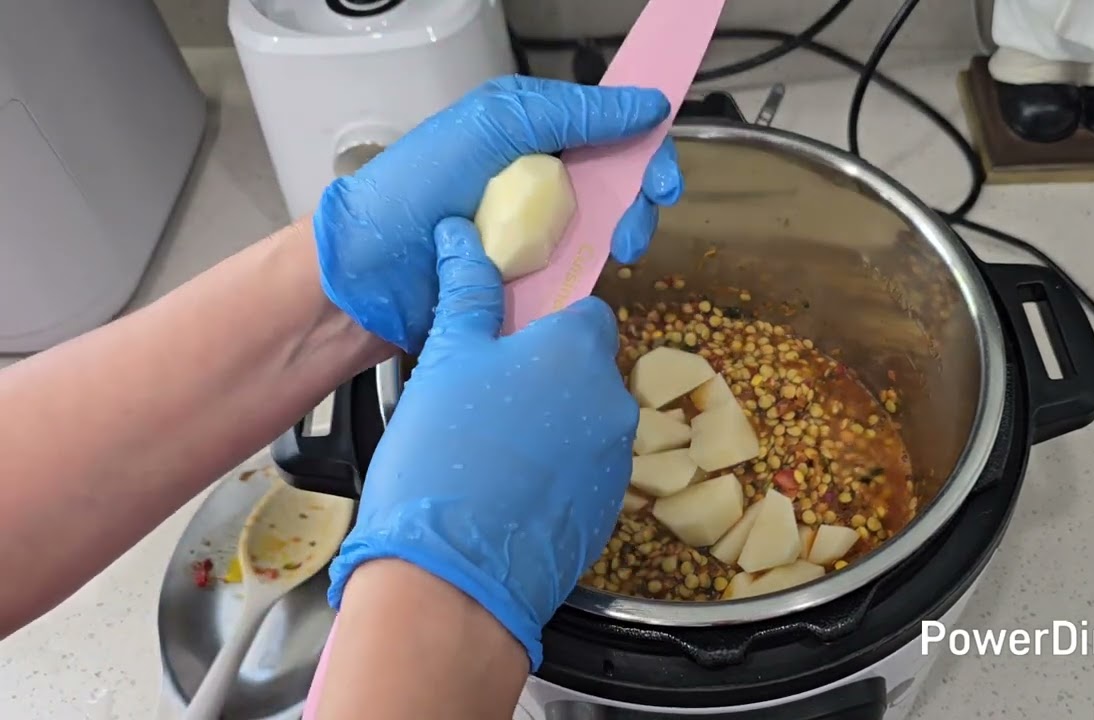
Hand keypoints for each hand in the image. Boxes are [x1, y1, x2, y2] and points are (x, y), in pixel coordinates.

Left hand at [314, 75, 683, 353]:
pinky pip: (582, 273)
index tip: (663, 177)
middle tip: (640, 223)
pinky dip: (596, 274)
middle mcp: (542, 177)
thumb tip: (650, 104)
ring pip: (610, 229)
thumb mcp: (496, 126)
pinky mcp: (533, 276)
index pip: (611, 129)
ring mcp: (539, 228)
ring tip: (618, 252)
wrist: (367, 272)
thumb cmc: (417, 187)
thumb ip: (572, 112)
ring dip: (625, 236)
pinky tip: (594, 278)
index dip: (648, 148)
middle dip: (642, 200)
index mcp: (534, 131)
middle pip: (621, 182)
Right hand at [327, 217, 636, 668]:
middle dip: (545, 376)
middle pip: (586, 369)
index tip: (507, 341)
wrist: (452, 578)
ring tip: (489, 452)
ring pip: (585, 422)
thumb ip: (467, 293)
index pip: (585, 312)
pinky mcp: (607, 511)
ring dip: (551, 425)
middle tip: (484, 400)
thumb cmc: (442, 456)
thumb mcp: (446, 359)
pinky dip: (555, 472)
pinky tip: (506, 491)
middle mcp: (612, 402)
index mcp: (579, 352)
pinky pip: (584, 472)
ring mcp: (616, 461)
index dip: (545, 323)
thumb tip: (463, 236)